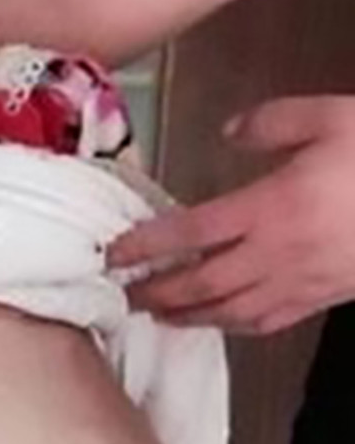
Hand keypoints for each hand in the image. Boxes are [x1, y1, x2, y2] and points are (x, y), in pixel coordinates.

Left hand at [107, 96, 354, 334]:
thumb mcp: (331, 117)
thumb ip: (271, 122)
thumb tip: (227, 131)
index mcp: (271, 206)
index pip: (189, 232)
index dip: (146, 246)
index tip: (112, 254)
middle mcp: (278, 253)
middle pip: (201, 283)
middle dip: (156, 293)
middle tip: (121, 297)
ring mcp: (303, 282)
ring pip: (231, 311)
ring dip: (188, 316)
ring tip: (156, 316)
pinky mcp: (326, 299)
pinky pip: (270, 321)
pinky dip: (235, 325)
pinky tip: (220, 323)